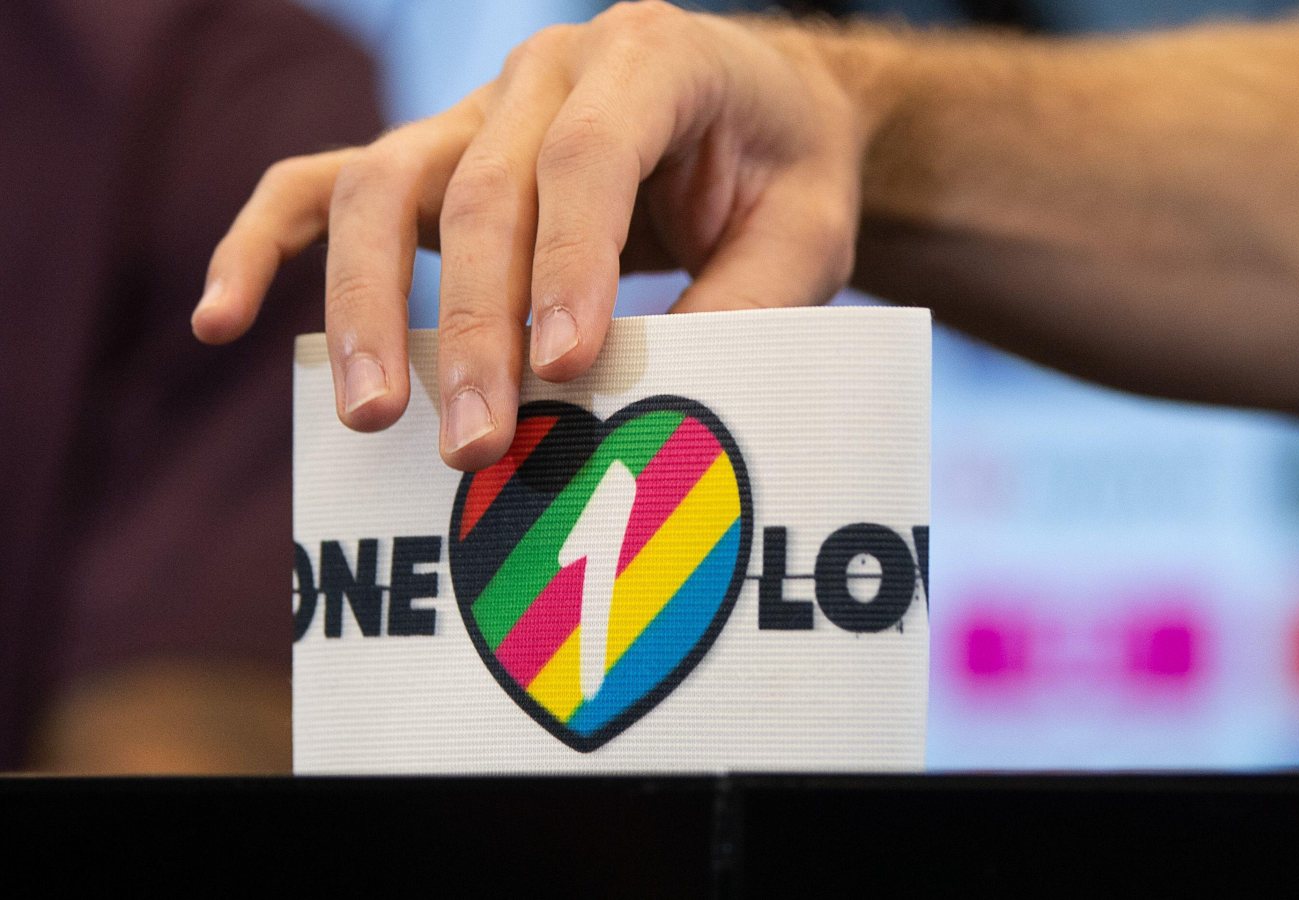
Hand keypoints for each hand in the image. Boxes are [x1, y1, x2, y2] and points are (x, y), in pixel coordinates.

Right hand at [193, 3, 863, 470]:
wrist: (761, 109)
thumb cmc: (787, 173)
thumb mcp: (807, 233)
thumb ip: (746, 301)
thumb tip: (649, 402)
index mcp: (653, 58)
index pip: (590, 159)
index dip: (570, 264)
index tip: (568, 369)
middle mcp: (550, 67)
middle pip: (482, 188)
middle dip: (476, 324)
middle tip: (476, 442)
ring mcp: (478, 108)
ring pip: (385, 183)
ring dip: (370, 303)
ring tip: (372, 414)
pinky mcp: (436, 155)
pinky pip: (325, 183)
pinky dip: (265, 243)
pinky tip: (220, 319)